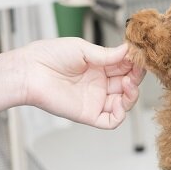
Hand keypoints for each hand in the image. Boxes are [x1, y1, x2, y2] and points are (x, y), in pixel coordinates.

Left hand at [22, 38, 145, 128]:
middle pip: (128, 84)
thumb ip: (106, 54)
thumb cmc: (49, 56)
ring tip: (128, 83)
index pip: (125, 67)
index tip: (140, 56)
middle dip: (136, 77)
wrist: (30, 71)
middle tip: (137, 69)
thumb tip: (127, 51)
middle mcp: (99, 84)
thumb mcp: (82, 49)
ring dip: (132, 94)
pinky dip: (121, 114)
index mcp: (98, 66)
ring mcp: (95, 99)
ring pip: (124, 103)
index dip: (134, 63)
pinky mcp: (88, 114)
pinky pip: (111, 121)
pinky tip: (120, 102)